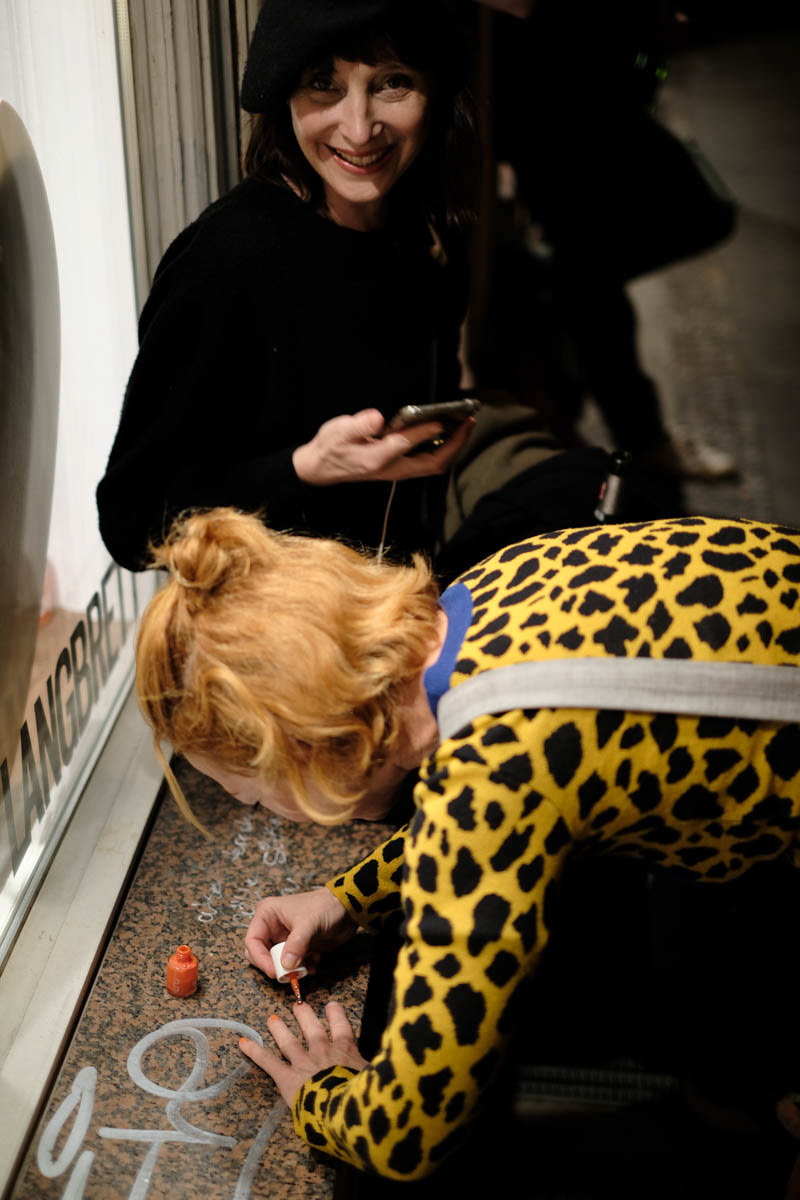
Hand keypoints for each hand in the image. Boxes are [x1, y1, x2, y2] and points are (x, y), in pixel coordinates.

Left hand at [239, 1001, 367, 1106]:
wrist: (344, 1108)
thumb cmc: (364, 1096)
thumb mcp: (376, 1077)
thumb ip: (372, 1070)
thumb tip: (383, 1069)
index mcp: (346, 1051)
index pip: (342, 1027)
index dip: (336, 1015)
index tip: (332, 1006)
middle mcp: (323, 1051)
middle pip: (313, 1029)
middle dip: (305, 1017)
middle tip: (298, 1006)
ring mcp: (304, 1062)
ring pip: (290, 1042)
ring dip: (280, 1030)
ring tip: (272, 1020)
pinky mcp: (287, 1077)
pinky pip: (269, 1062)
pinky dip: (255, 1052)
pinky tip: (243, 1043)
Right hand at [244, 887, 356, 977]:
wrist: (347, 910)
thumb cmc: (325, 907)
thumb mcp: (309, 923)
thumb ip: (296, 944)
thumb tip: (285, 964)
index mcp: (267, 914)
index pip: (252, 941)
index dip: (260, 958)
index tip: (273, 971)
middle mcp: (272, 927)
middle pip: (260, 954)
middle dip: (275, 966)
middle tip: (289, 973)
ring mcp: (283, 938)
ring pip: (276, 962)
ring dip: (290, 969)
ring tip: (306, 967)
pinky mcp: (296, 948)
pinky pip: (290, 966)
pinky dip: (301, 969)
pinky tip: (314, 963)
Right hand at [292, 407, 473, 485]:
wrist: (320, 468)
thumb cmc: (330, 447)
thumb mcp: (339, 431)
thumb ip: (359, 425)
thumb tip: (378, 418)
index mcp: (377, 458)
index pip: (408, 443)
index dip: (427, 430)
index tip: (442, 416)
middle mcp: (392, 469)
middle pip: (433, 462)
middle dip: (455, 443)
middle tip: (468, 421)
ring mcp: (397, 471)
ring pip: (433, 465)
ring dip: (452, 447)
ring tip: (463, 426)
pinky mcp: (398, 469)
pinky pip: (428, 462)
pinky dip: (442, 450)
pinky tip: (447, 434)